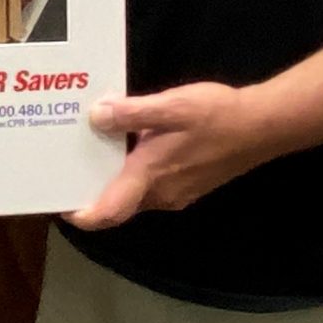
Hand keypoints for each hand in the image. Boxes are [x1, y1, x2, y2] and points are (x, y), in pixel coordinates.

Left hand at [68, 82, 273, 230]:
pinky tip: (130, 148)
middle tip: (66, 169)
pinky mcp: (189, 186)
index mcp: (150, 178)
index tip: (58, 204)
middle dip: (90, 193)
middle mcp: (161, 195)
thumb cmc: (217, 116)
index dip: (80, 215)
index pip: (107, 212)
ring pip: (135, 196)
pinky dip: (134, 175)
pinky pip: (151, 188)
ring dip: (113, 182)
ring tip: (91, 153)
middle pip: (117, 205)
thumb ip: (132, 113)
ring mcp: (177, 194)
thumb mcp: (171, 106)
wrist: (264, 126)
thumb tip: (96, 116)